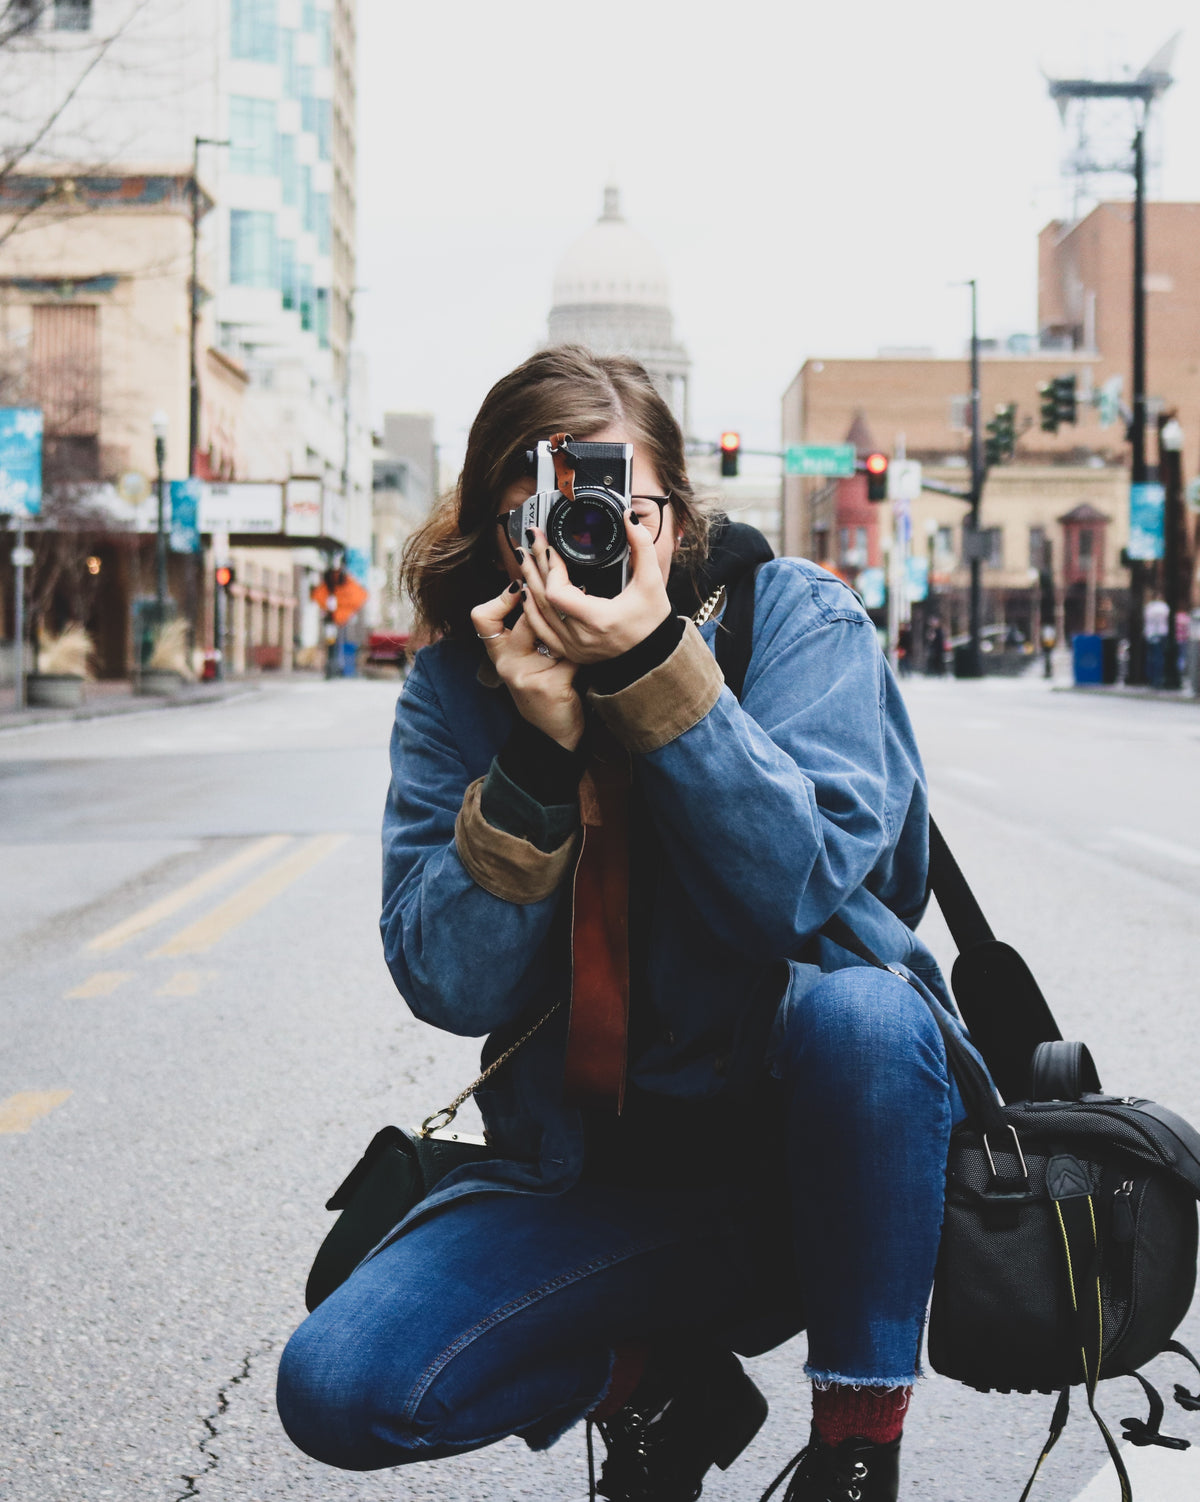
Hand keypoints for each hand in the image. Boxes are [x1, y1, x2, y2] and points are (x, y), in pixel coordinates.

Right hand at [470, 583, 584, 750]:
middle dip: (548, 602)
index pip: (483, 618)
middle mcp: (508, 664)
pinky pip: (573, 655)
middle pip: (526, 619)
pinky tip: (591, 653)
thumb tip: (541, 587)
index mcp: (500, 654)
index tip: (520, 586)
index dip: (500, 599)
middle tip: (566, 588)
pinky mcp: (549, 685)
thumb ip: (528, 630)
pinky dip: (585, 653)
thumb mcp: (527, 660)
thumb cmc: (544, 689)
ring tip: (581, 621)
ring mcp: (527, 675)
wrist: (556, 734)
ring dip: (570, 628)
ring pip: (553, 635)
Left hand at [518, 511, 671, 663]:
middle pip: (543, 599)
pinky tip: (526, 591)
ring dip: (529, 583)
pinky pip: (541, 630)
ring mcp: (572, 647)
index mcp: (598, 619)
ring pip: (538, 614)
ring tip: (524, 558)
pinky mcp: (569, 651)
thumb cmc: (652, 620)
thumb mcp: (652, 581)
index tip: (551, 548)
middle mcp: (580, 637)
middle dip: (535, 565)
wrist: (652, 652)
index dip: (551, 569)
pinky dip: (531, 609)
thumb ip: (641, 546)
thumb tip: (628, 517)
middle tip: (531, 540)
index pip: (558, 594)